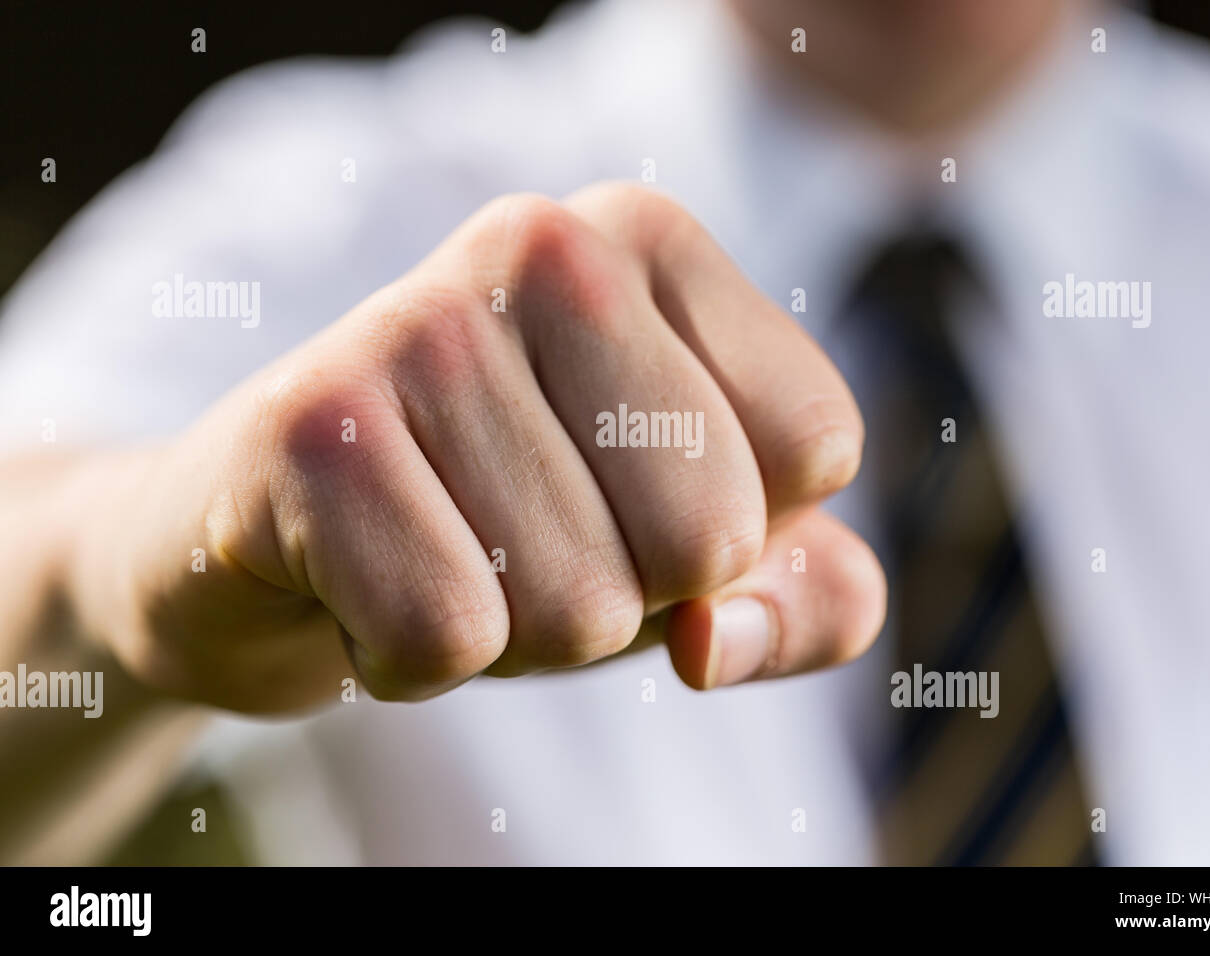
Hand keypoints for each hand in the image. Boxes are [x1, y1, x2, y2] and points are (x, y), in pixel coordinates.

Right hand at [76, 184, 885, 710]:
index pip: (814, 444)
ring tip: (438, 552)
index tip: (624, 497)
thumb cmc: (514, 529)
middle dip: (625, 595)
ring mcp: (420, 326)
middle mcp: (542, 247)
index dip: (733, 532)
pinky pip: (451, 634)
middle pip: (708, 535)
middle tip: (523, 541)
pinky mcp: (314, 429)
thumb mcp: (694, 560)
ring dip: (516, 634)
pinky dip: (413, 661)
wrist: (268, 539)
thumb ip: (807, 600)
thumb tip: (718, 636)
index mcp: (649, 239)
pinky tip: (361, 588)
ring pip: (582, 605)